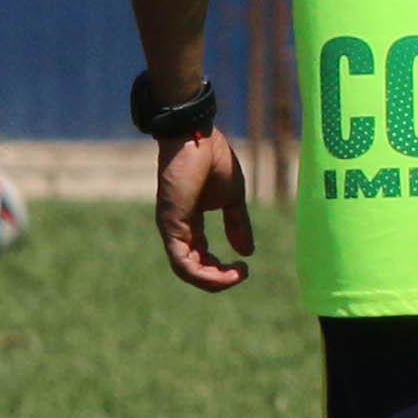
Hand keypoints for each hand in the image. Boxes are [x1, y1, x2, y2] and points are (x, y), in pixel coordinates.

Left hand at [155, 128, 252, 291]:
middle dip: (218, 279)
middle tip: (241, 274)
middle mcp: (178, 230)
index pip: (201, 257)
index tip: (244, 266)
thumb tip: (247, 252)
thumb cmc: (213, 159)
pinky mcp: (171, 225)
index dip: (222, 269)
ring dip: (213, 281)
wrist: (195, 136)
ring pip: (186, 271)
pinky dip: (204, 273)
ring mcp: (172, 228)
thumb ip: (238, 225)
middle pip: (193, 269)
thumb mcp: (233, 198)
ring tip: (236, 276)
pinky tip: (226, 271)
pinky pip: (182, 262)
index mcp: (192, 224)